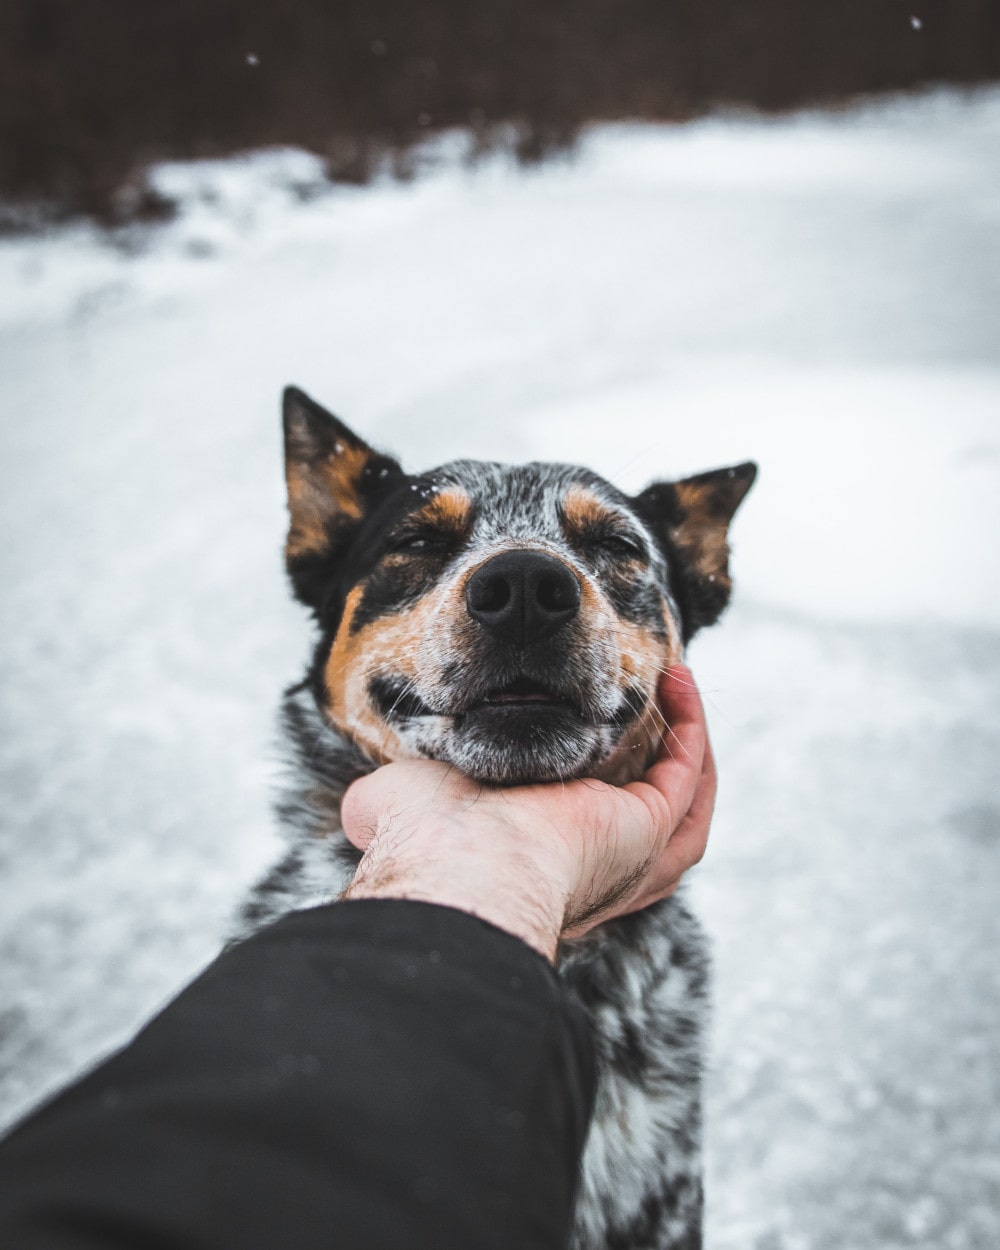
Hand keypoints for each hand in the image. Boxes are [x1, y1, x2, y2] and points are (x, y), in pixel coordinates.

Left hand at [341, 665, 715, 961]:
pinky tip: (675, 682)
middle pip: (648, 820)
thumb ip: (382, 803)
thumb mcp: (398, 805)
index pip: (578, 825)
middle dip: (658, 760)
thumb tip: (359, 809)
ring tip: (677, 688)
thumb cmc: (425, 839)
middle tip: (653, 704)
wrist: (457, 861)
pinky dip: (690, 728)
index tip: (586, 722)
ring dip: (687, 744)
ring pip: (683, 805)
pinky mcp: (649, 829)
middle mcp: (588, 867)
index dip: (592, 776)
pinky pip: (687, 775)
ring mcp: (627, 853)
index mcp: (534, 863)